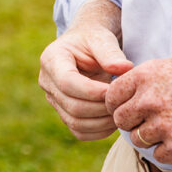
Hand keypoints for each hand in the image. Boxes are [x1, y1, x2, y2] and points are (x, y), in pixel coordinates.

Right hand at [39, 23, 132, 140]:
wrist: (86, 48)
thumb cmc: (94, 41)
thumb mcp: (101, 39)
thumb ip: (111, 53)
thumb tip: (125, 69)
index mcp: (51, 59)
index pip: (67, 82)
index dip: (92, 91)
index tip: (115, 90)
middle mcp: (46, 81)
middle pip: (72, 106)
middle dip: (101, 108)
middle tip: (124, 103)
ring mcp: (53, 99)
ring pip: (75, 122)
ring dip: (102, 122)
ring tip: (121, 111)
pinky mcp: (63, 112)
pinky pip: (79, 131)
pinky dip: (99, 131)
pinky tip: (113, 120)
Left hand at [107, 57, 171, 163]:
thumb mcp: (168, 66)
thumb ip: (142, 80)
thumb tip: (120, 92)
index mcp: (144, 77)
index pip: (111, 97)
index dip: (116, 105)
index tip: (125, 109)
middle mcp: (150, 100)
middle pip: (121, 120)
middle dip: (130, 122)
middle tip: (145, 121)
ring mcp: (164, 124)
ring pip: (138, 139)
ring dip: (149, 137)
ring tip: (167, 128)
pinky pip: (157, 155)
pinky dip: (166, 151)